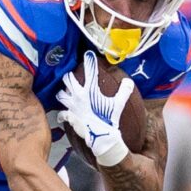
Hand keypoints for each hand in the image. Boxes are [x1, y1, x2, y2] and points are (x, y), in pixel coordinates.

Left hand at [56, 50, 134, 166]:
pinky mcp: (69, 116)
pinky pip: (61, 113)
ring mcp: (72, 106)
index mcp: (90, 90)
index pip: (90, 70)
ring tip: (66, 92)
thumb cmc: (109, 119)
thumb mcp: (119, 104)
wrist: (101, 136)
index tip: (88, 54)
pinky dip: (62, 114)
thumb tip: (128, 81)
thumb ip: (124, 91)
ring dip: (63, 92)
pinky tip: (63, 114)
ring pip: (61, 94)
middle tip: (72, 75)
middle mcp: (78, 95)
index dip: (89, 60)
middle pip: (68, 79)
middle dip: (69, 75)